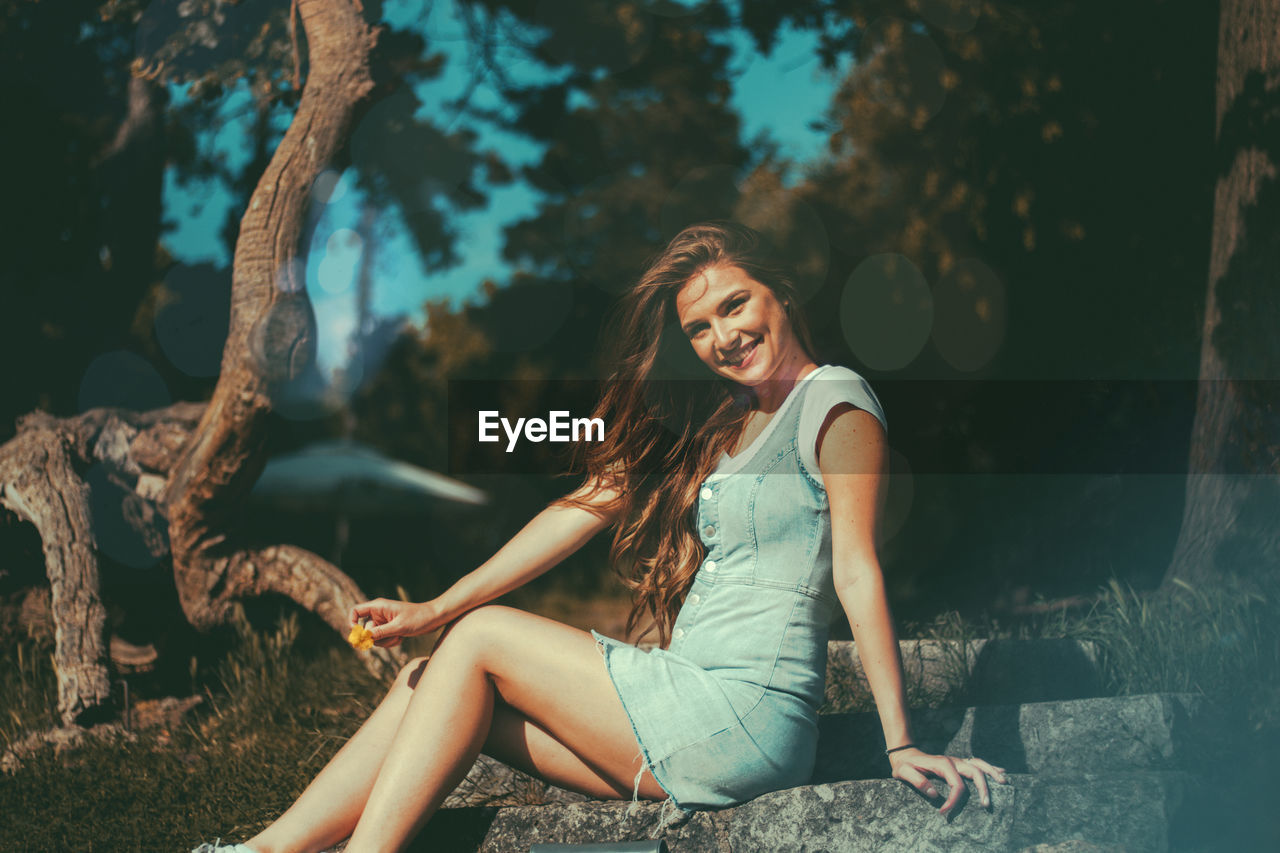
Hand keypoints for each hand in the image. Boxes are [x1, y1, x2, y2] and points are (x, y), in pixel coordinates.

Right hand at [349, 598, 446, 647]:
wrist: (434, 618)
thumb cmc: (419, 618)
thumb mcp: (399, 627)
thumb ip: (380, 632)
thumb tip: (363, 637)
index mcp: (378, 606)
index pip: (355, 611)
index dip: (352, 623)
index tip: (358, 636)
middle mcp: (379, 613)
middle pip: (365, 629)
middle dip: (376, 638)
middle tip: (391, 638)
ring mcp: (384, 621)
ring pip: (374, 637)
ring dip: (385, 641)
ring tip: (399, 637)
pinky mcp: (390, 628)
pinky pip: (383, 639)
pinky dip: (390, 642)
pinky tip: (402, 638)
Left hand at [888, 747, 1007, 815]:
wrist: (905, 754)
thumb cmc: (904, 765)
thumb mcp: (903, 772)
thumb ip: (917, 782)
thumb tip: (934, 794)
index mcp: (942, 764)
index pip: (956, 784)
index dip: (954, 800)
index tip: (944, 812)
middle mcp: (953, 761)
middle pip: (975, 772)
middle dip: (983, 788)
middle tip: (986, 805)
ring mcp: (957, 761)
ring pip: (979, 764)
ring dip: (992, 773)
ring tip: (1004, 782)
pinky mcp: (959, 764)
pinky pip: (977, 763)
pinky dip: (990, 767)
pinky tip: (1000, 772)